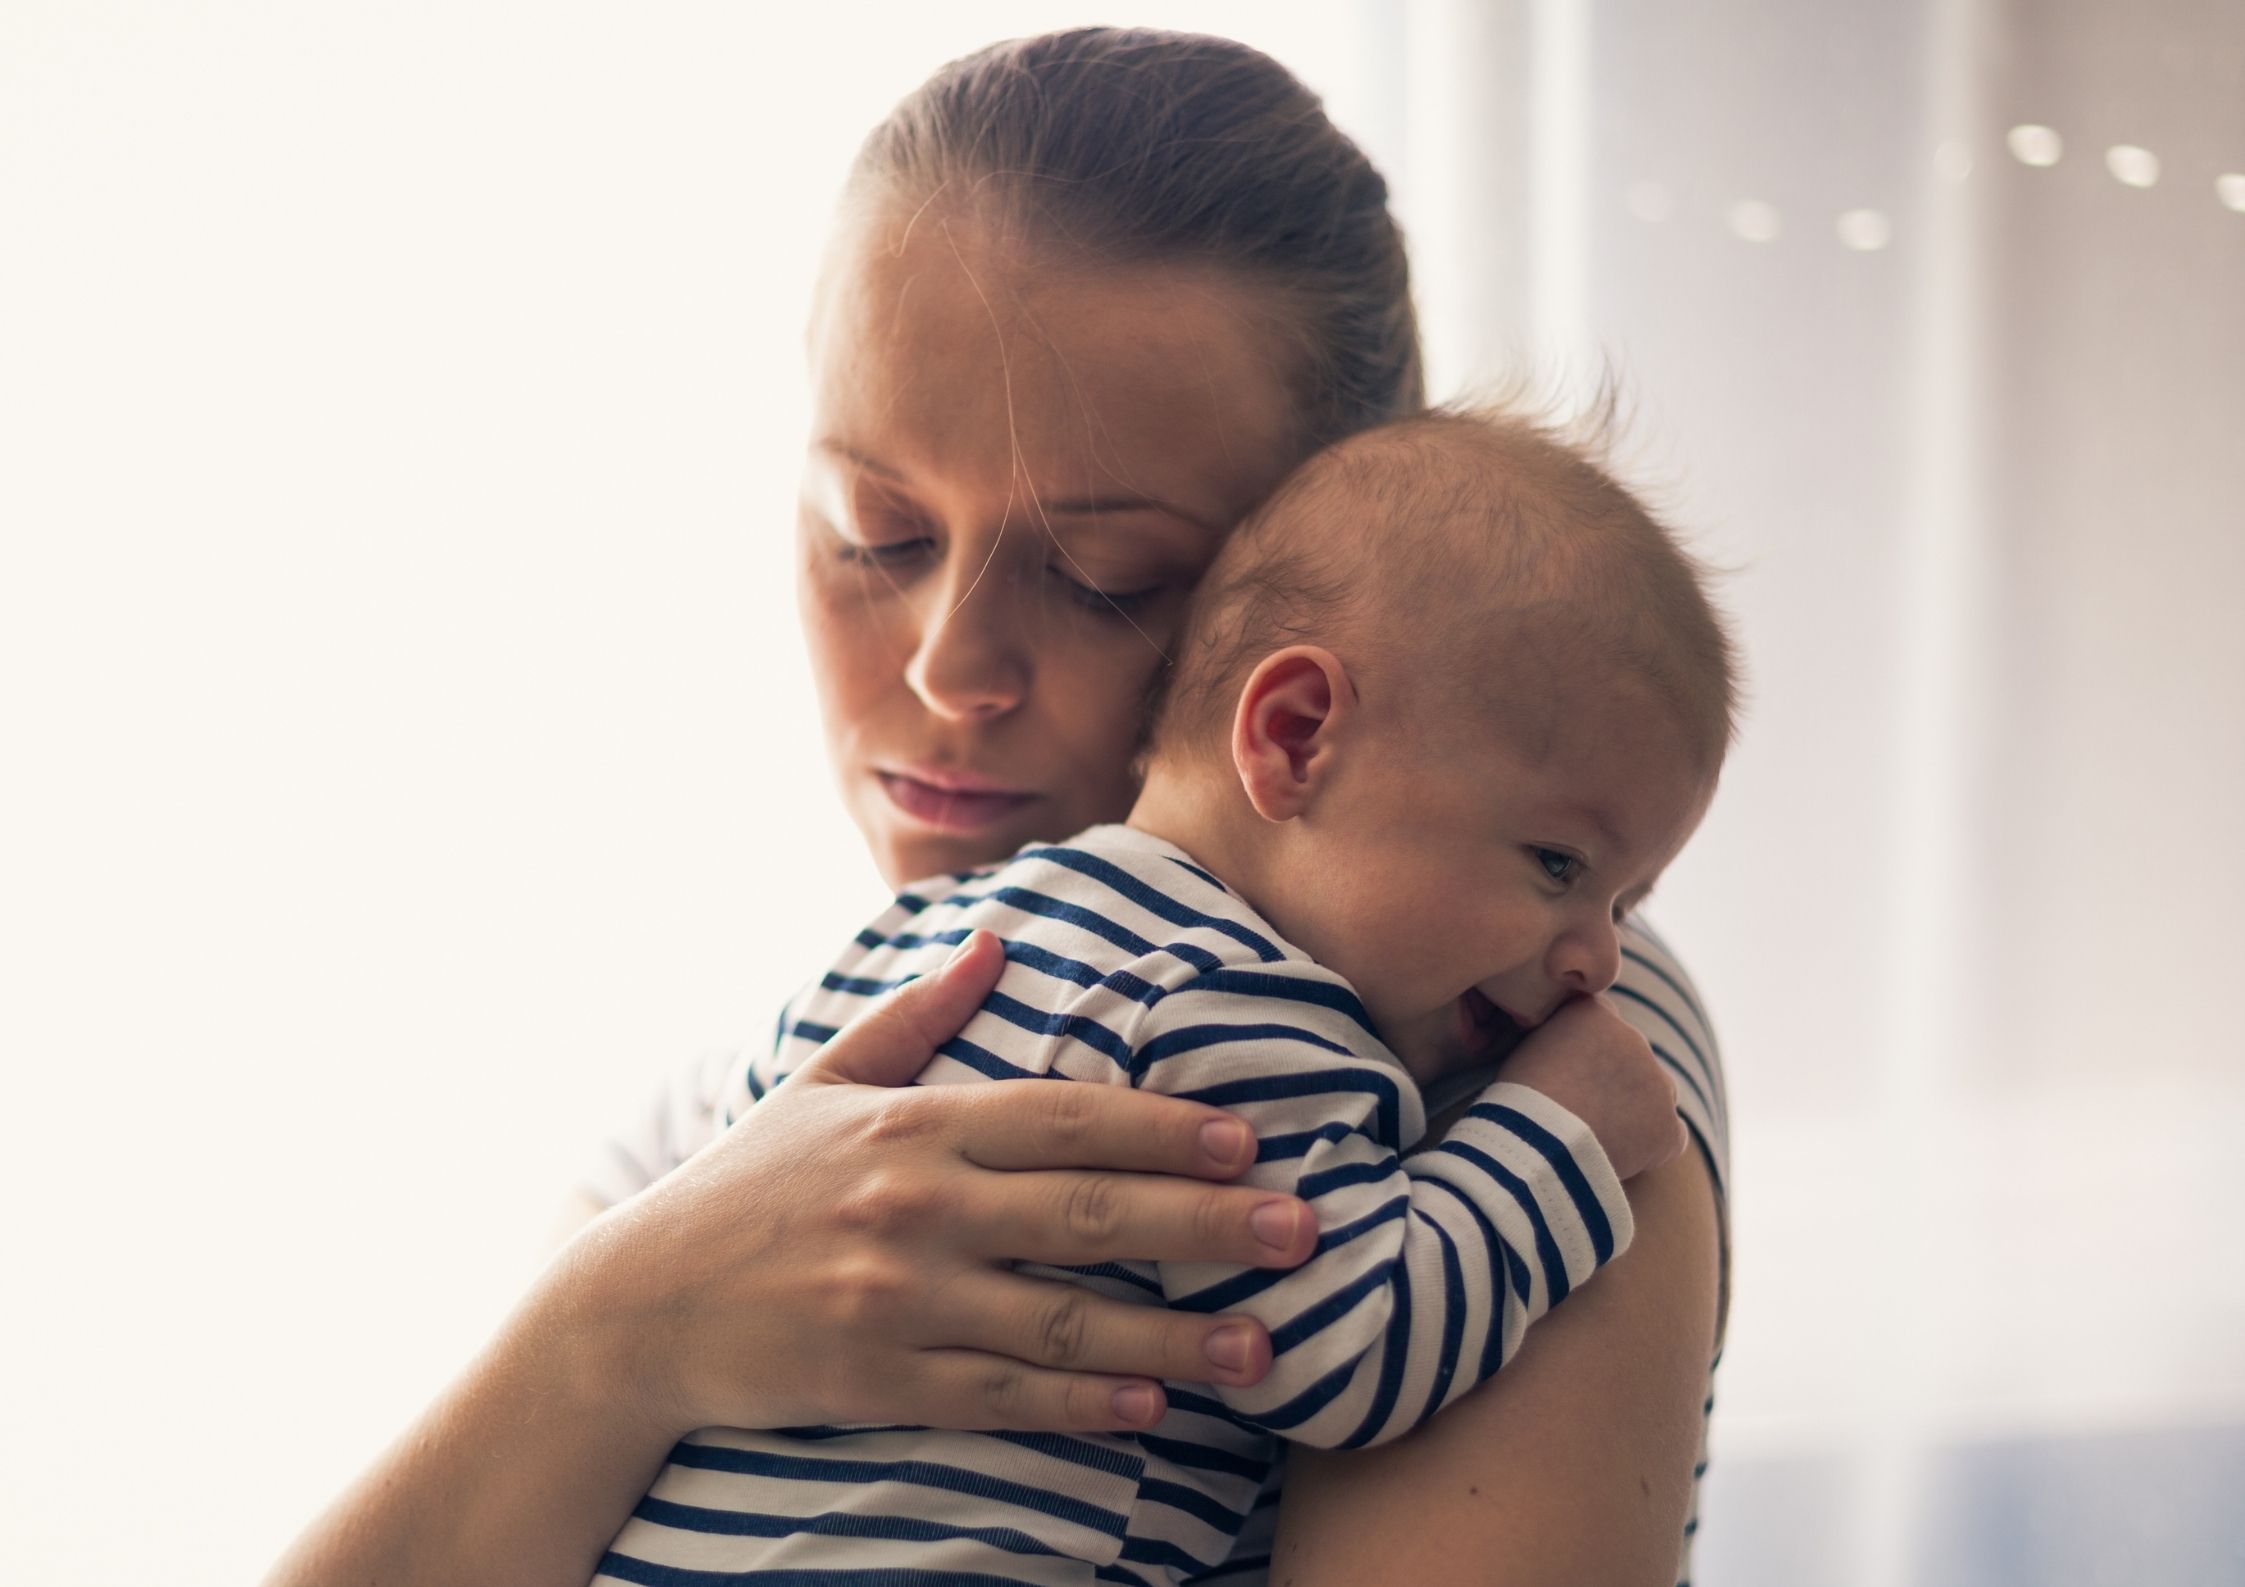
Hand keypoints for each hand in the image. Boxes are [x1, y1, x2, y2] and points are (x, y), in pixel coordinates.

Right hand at [548, 930, 1317, 1439]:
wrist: (636, 1308)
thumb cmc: (742, 1189)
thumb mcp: (819, 1082)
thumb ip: (917, 1018)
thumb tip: (994, 943)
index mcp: (911, 1126)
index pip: (1062, 1119)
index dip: (1161, 1127)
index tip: (1247, 1137)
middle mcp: (915, 1208)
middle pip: (1086, 1214)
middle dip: (1204, 1223)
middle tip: (1301, 1231)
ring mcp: (899, 1301)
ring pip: (1061, 1321)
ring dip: (1172, 1335)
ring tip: (1263, 1346)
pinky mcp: (881, 1383)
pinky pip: (1002, 1396)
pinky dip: (1081, 1404)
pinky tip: (1154, 1405)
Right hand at [1499, 994, 1685, 1181]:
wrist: (1537, 1147)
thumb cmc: (1518, 1100)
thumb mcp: (1524, 1050)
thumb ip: (1555, 1038)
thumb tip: (1565, 1050)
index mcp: (1597, 1014)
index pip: (1600, 1023)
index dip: (1586, 1050)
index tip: (1569, 1073)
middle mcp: (1635, 1039)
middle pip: (1630, 1057)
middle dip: (1613, 1078)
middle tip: (1580, 1108)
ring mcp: (1659, 1084)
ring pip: (1654, 1094)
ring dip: (1635, 1109)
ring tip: (1597, 1135)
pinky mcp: (1669, 1128)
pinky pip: (1668, 1136)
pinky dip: (1651, 1146)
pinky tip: (1621, 1154)